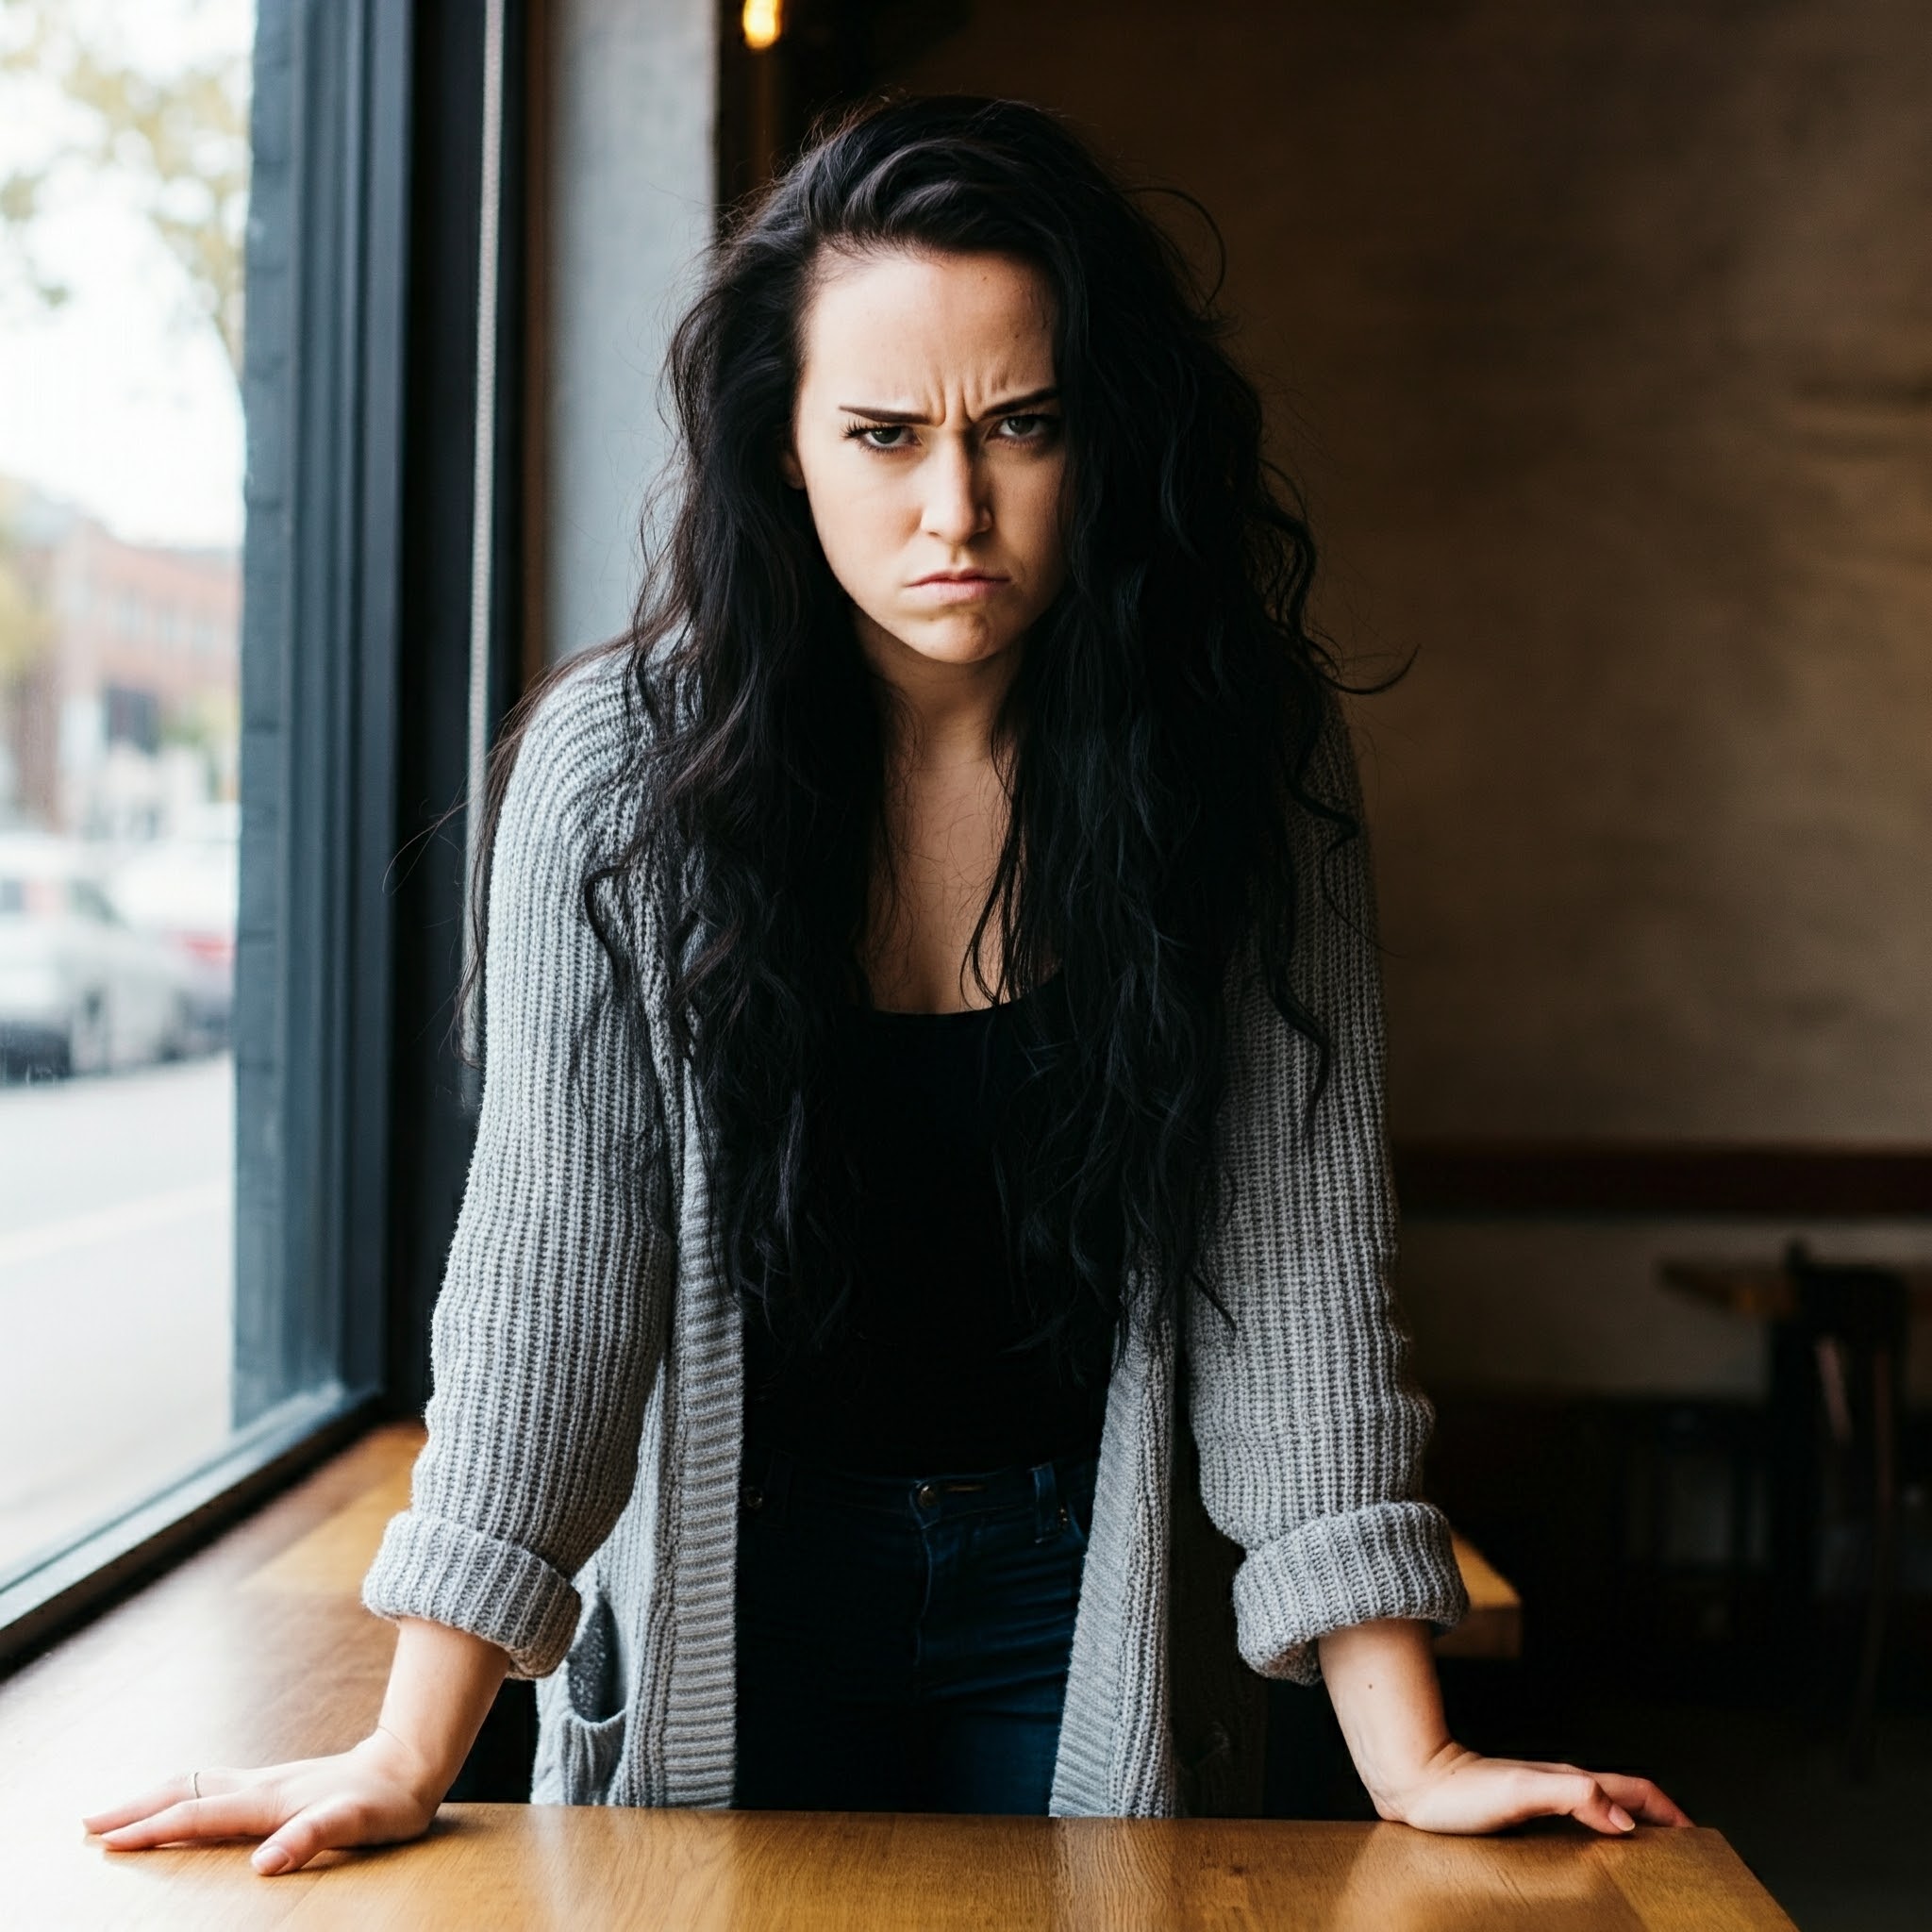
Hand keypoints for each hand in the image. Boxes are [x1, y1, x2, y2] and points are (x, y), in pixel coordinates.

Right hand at [80, 1727, 446, 1875]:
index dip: (152, 1831)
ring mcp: (267, 1783)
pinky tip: (180, 1806)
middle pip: (185, 1791)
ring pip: (197, 1786)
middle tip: (87, 1824)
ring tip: (118, 1815)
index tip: (107, 1844)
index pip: (197, 1817)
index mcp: (268, 1801)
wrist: (411, 1766)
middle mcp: (261, 1787)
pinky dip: (183, 1797)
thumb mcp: (354, 1824)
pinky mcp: (276, 1787)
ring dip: (154, 1798)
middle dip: (136, 1808)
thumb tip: (262, 1864)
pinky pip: (215, 1789)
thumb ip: (310, 1839)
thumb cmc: (385, 1803)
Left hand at [1371, 1740, 1692, 1836]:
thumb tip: (1624, 1819)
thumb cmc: (1461, 1792)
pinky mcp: (1523, 1816)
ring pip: (1601, 1811)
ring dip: (1631, 1829)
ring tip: (1650, 1859)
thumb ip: (1574, 1796)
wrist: (1415, 1783)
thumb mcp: (1523, 1793)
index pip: (1635, 1790)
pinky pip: (1576, 1825)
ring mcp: (1542, 1800)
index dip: (1669, 1811)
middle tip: (1685, 1852)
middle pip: (1624, 1799)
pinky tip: (1594, 1860)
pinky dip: (1599, 1838)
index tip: (1698, 1838)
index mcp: (1568, 1780)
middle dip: (1659, 1820)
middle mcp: (1560, 1786)